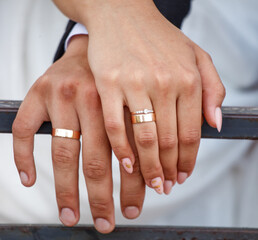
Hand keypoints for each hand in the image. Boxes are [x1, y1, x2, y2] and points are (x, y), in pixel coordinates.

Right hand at [12, 35, 144, 233]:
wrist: (92, 47)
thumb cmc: (117, 78)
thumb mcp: (140, 97)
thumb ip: (146, 133)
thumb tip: (156, 178)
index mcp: (122, 101)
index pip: (129, 154)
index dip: (134, 187)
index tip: (134, 211)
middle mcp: (91, 98)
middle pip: (96, 160)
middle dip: (102, 199)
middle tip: (105, 224)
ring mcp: (61, 95)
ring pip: (63, 153)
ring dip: (66, 190)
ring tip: (70, 216)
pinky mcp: (37, 92)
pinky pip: (25, 130)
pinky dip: (24, 157)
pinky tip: (30, 179)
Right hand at [53, 0, 224, 190]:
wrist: (122, 14)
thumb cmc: (158, 38)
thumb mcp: (196, 56)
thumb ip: (212, 89)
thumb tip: (215, 124)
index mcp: (188, 79)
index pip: (192, 133)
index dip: (188, 161)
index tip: (182, 176)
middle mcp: (164, 83)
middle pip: (169, 141)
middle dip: (168, 171)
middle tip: (165, 187)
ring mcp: (134, 84)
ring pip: (145, 138)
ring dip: (148, 167)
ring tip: (150, 183)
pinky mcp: (108, 84)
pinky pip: (115, 125)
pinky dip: (122, 149)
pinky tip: (127, 164)